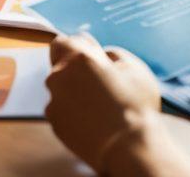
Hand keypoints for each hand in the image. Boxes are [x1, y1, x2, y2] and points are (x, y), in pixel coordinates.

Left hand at [45, 34, 160, 171]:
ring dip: (72, 92)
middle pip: (60, 66)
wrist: (128, 146)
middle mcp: (60, 76)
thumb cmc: (135, 105)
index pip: (63, 43)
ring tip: (96, 106)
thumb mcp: (133, 66)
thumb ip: (112, 53)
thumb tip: (103, 54)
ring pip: (60, 89)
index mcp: (79, 57)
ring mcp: (54, 100)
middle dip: (74, 71)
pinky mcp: (54, 123)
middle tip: (96, 85)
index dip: (76, 50)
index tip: (88, 59)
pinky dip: (71, 113)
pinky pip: (60, 111)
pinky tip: (90, 120)